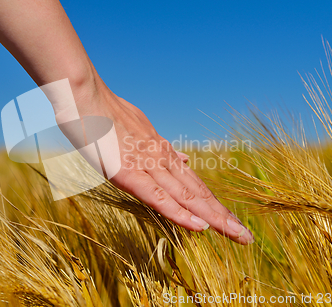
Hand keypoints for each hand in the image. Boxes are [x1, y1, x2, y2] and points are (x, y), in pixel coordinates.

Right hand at [66, 77, 253, 244]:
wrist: (85, 95)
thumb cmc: (104, 112)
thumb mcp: (139, 126)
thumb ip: (161, 146)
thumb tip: (183, 158)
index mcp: (161, 150)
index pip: (192, 182)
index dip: (211, 202)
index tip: (228, 218)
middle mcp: (161, 158)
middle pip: (197, 192)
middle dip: (222, 215)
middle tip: (245, 236)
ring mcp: (147, 165)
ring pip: (186, 196)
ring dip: (213, 217)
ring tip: (237, 235)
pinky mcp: (128, 173)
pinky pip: (157, 197)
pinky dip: (179, 213)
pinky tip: (198, 227)